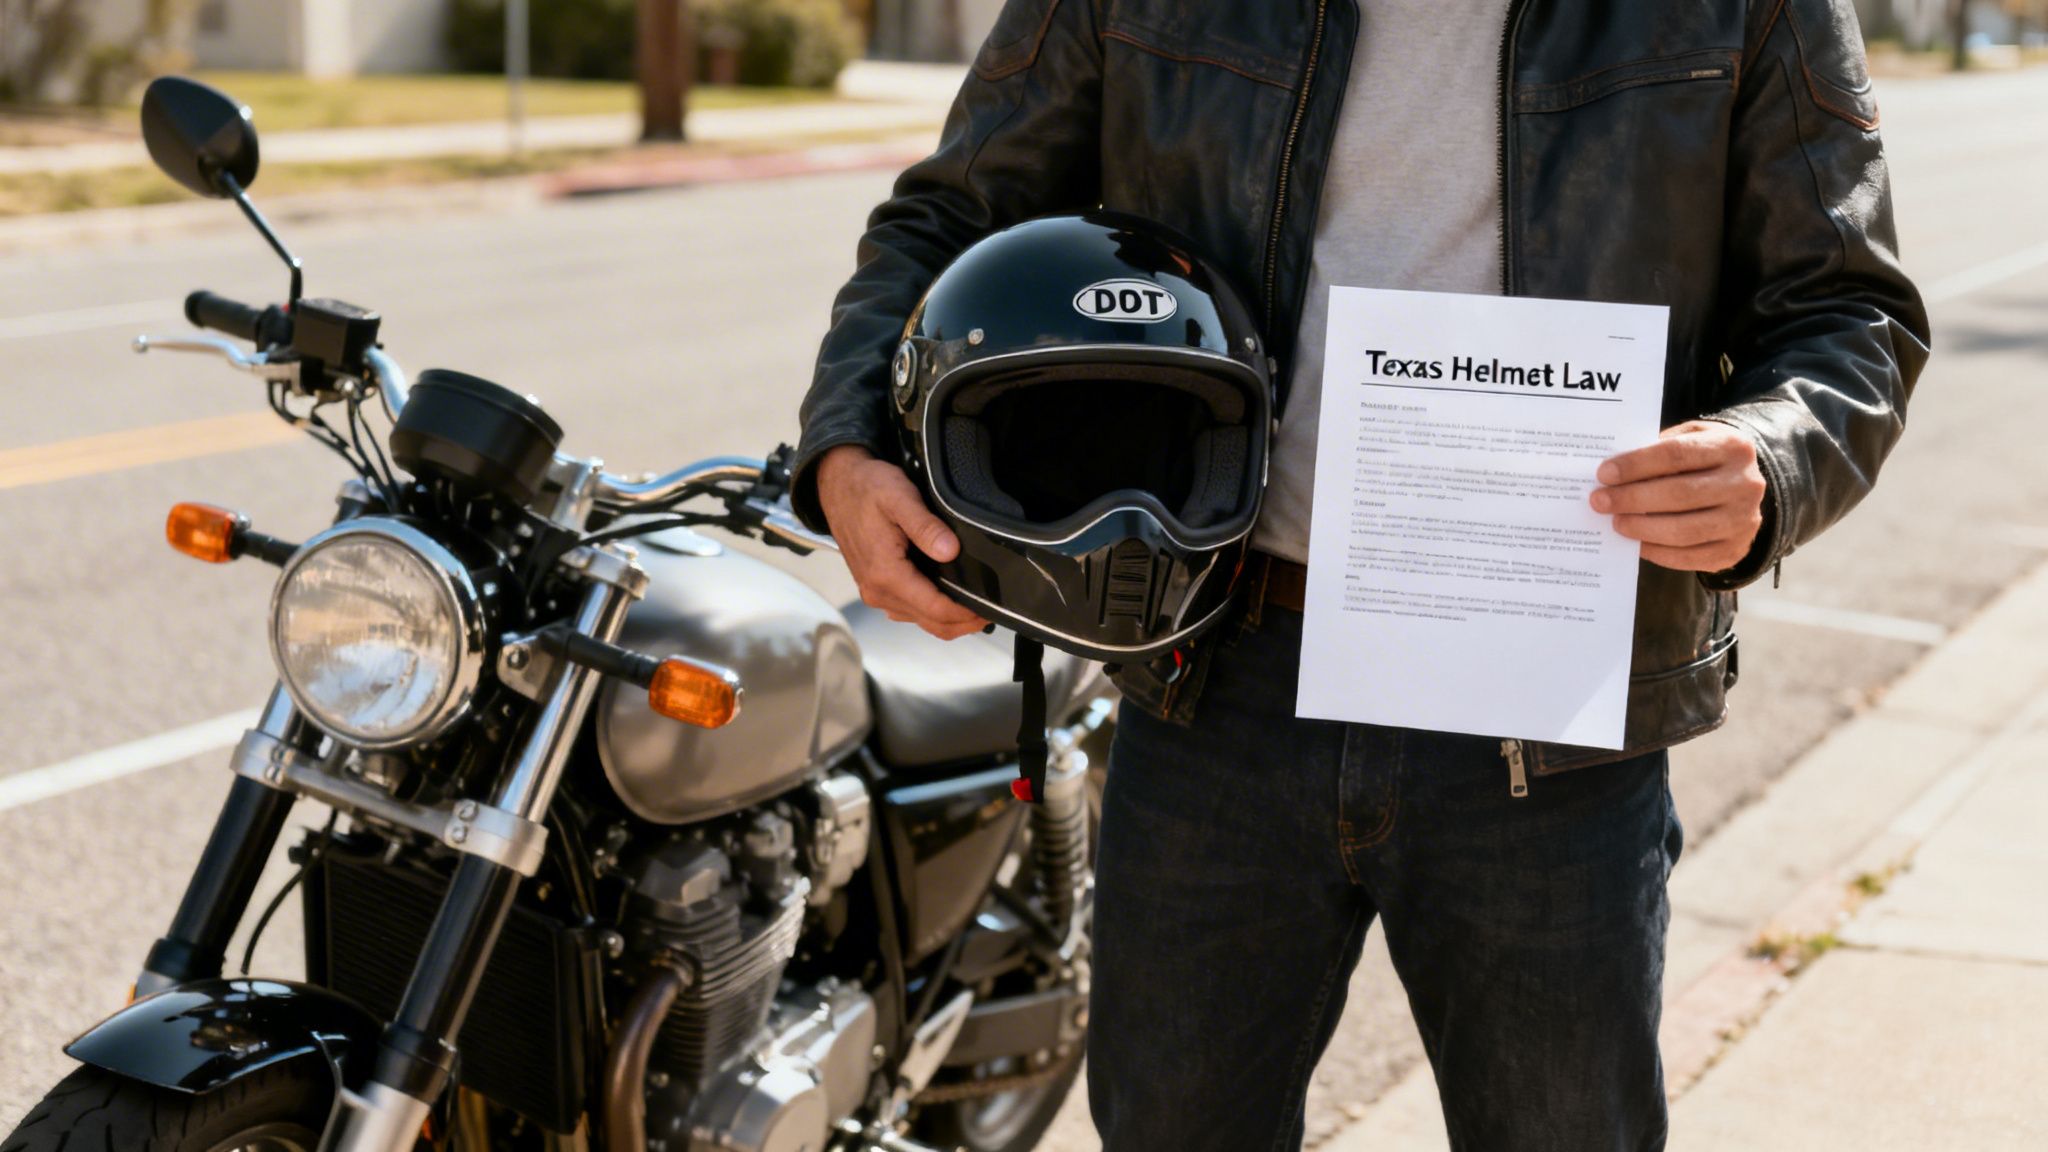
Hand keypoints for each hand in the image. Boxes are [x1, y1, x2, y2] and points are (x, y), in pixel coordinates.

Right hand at [816, 445, 989, 639]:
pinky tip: (949, 596)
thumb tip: (950, 552)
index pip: (935, 609)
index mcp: (885, 574)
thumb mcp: (899, 497)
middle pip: (931, 623)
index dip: (966, 613)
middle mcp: (877, 591)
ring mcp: (875, 592)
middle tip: (991, 610)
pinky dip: (932, 611)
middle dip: (963, 622)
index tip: (989, 608)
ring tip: (975, 603)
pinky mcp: (876, 587)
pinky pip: (909, 611)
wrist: (838, 484)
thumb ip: (925, 526)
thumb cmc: (866, 488)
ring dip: (949, 619)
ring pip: (921, 620)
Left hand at [1591, 420, 1766, 572]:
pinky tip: (1637, 543)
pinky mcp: (1735, 550)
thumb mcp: (1690, 439)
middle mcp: (1745, 484)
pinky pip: (1689, 557)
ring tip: (1616, 522)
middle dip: (1632, 499)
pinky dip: (1657, 552)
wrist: (1743, 487)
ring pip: (1684, 531)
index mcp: (1732, 448)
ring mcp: (1744, 520)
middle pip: (1680, 494)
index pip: (1676, 455)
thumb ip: (1658, 449)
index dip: (1637, 465)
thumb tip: (1614, 474)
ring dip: (1642, 528)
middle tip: (1600, 501)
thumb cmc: (1704, 459)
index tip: (1604, 474)